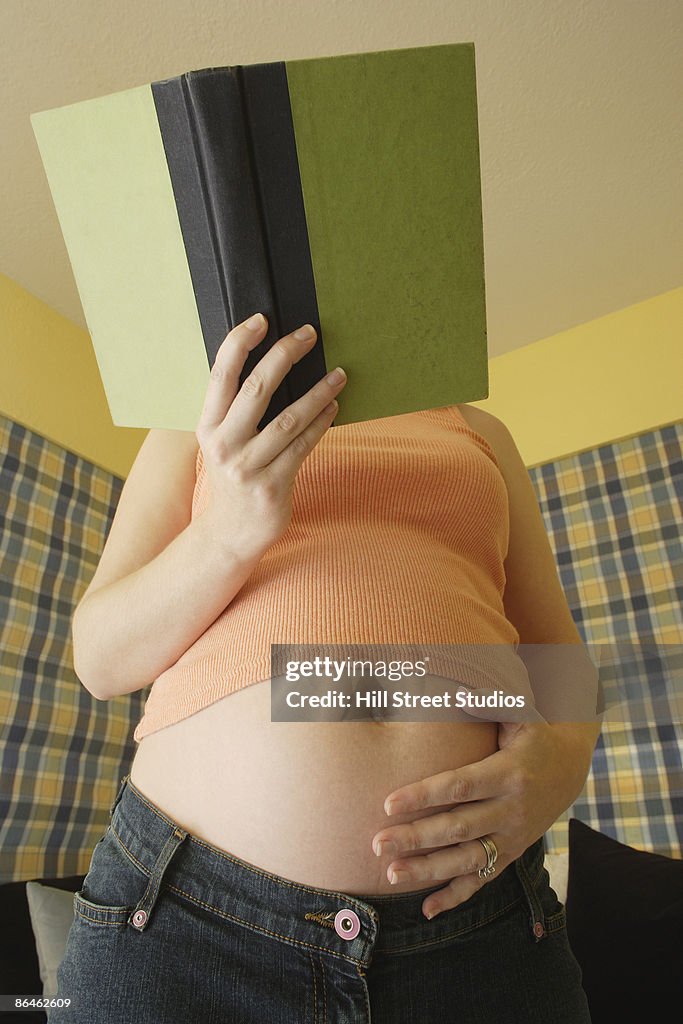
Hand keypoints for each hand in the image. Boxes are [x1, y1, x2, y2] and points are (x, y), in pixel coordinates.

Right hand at [195, 313, 346, 559]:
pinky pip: (303, 446)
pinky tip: (335, 407)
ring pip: (288, 419)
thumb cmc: (234, 476)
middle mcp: (224, 445)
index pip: (220, 375)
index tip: (262, 320)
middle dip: (285, 355)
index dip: (239, 343)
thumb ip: (238, 410)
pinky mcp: (273, 486)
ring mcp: (248, 467)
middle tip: (309, 334)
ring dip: (317, 393)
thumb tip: (275, 364)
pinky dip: (322, 423)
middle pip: (256, 388)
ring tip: (339, 374)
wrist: (230, 533)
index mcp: (208, 427)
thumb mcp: (223, 442)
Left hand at [371, 720, 594, 920]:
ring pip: (465, 861)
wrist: (570, 767)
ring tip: (390, 875)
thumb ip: (491, 702)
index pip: (459, 786)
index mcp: (508, 773)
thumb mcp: (520, 714)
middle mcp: (510, 810)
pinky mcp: (510, 854)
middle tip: (377, 843)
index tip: (387, 803)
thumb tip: (462, 689)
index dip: (423, 795)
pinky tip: (426, 910)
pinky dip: (454, 898)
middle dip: (415, 838)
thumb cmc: (532, 734)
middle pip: (457, 828)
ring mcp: (511, 837)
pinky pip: (481, 881)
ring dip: (427, 871)